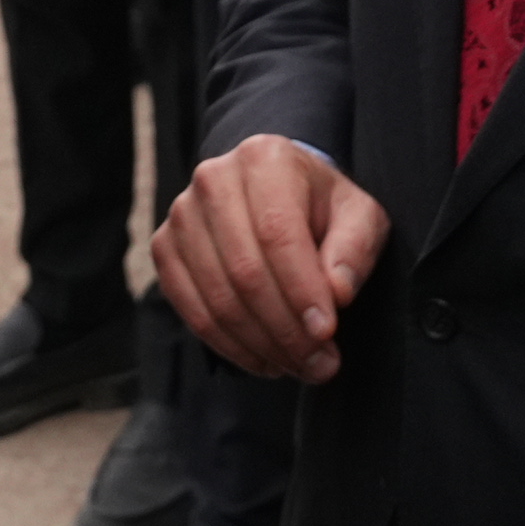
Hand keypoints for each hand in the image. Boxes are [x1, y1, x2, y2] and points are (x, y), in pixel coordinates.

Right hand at [157, 135, 391, 384]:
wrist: (278, 196)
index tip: (327, 333)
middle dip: (285, 329)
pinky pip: (190, 309)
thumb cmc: (322, 209)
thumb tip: (336, 293)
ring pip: (217, 297)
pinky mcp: (165, 247)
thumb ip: (354, 249)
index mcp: (264, 159)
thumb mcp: (358, 216)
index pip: (278, 233)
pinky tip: (264, 359)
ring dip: (260, 344)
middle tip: (320, 365)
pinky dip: (229, 345)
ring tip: (299, 366)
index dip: (301, 289)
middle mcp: (214, 179)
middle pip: (244, 270)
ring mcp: (182, 214)